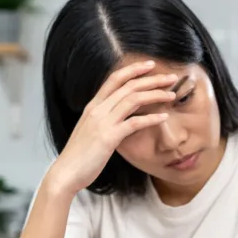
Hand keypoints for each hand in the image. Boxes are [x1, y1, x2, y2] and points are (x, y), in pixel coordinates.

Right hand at [47, 61, 177, 194]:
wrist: (66, 172)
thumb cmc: (80, 155)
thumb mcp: (90, 130)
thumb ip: (104, 119)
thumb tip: (120, 115)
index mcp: (93, 106)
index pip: (115, 79)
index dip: (133, 69)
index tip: (151, 65)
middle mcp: (97, 109)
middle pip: (128, 86)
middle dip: (152, 79)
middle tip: (171, 77)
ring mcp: (102, 122)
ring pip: (133, 99)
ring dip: (155, 95)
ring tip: (172, 95)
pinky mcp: (108, 138)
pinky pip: (134, 123)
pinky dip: (151, 118)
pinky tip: (164, 117)